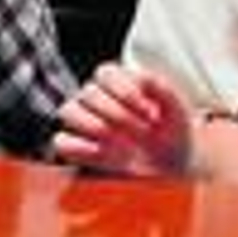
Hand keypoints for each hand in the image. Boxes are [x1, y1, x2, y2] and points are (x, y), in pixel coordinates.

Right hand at [52, 63, 191, 176]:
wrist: (174, 163)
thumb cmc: (172, 131)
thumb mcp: (176, 108)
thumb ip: (160, 88)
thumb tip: (140, 78)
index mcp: (117, 81)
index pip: (105, 73)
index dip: (125, 91)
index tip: (150, 113)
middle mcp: (97, 98)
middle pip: (88, 93)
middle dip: (118, 114)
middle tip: (144, 132)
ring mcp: (85, 123)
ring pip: (68, 111)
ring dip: (94, 125)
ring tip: (118, 140)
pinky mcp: (79, 149)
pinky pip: (62, 142)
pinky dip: (77, 146)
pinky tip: (100, 152)